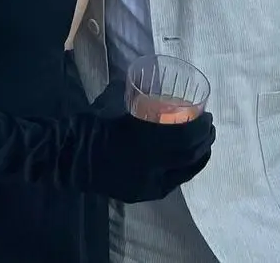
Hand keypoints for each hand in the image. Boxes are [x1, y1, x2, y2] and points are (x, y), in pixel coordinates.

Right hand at [86, 78, 214, 202]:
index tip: (208, 116)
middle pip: (188, 156)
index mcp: (144, 140)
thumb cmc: (92, 123)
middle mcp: (150, 166)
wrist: (69, 156)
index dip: (201, 128)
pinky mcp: (141, 194)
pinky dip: (184, 172)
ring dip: (199, 158)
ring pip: (183, 173)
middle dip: (205, 142)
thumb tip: (151, 84)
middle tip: (210, 128)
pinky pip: (171, 184)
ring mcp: (146, 184)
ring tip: (205, 146)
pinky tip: (188, 164)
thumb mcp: (116, 103)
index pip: (185, 137)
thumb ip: (137, 98)